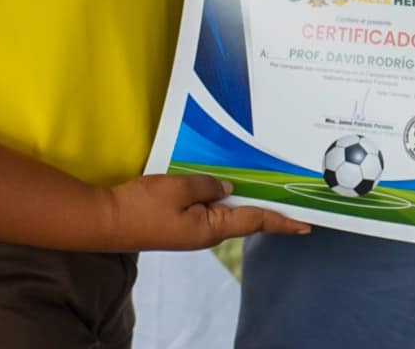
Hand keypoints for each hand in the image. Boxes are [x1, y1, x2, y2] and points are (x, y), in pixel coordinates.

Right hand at [100, 173, 309, 250]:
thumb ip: (207, 185)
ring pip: (225, 210)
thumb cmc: (143, 206)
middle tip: (290, 194)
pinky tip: (222, 183)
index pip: (256, 220)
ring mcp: (191, 228)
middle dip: (267, 207)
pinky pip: (207, 207)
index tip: (307, 224)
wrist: (108, 221)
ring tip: (263, 185)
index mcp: (212, 227)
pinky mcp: (178, 221)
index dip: (282, 221)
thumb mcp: (178, 188)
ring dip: (243, 199)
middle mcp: (206, 231)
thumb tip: (228, 188)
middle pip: (244, 216)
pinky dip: (219, 196)